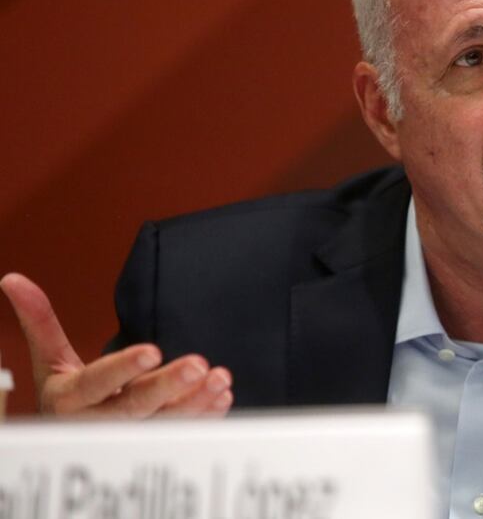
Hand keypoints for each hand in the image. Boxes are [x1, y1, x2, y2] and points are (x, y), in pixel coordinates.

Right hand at [1, 272, 232, 416]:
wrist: (77, 439)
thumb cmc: (68, 396)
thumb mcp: (49, 361)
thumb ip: (40, 322)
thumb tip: (13, 279)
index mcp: (71, 399)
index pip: (97, 382)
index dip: (123, 368)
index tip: (151, 350)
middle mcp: (101, 422)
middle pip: (136, 406)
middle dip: (168, 385)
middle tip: (197, 364)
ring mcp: (131, 437)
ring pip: (165, 422)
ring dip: (196, 401)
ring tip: (220, 378)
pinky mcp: (156, 443)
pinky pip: (184, 433)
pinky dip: (205, 415)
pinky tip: (221, 395)